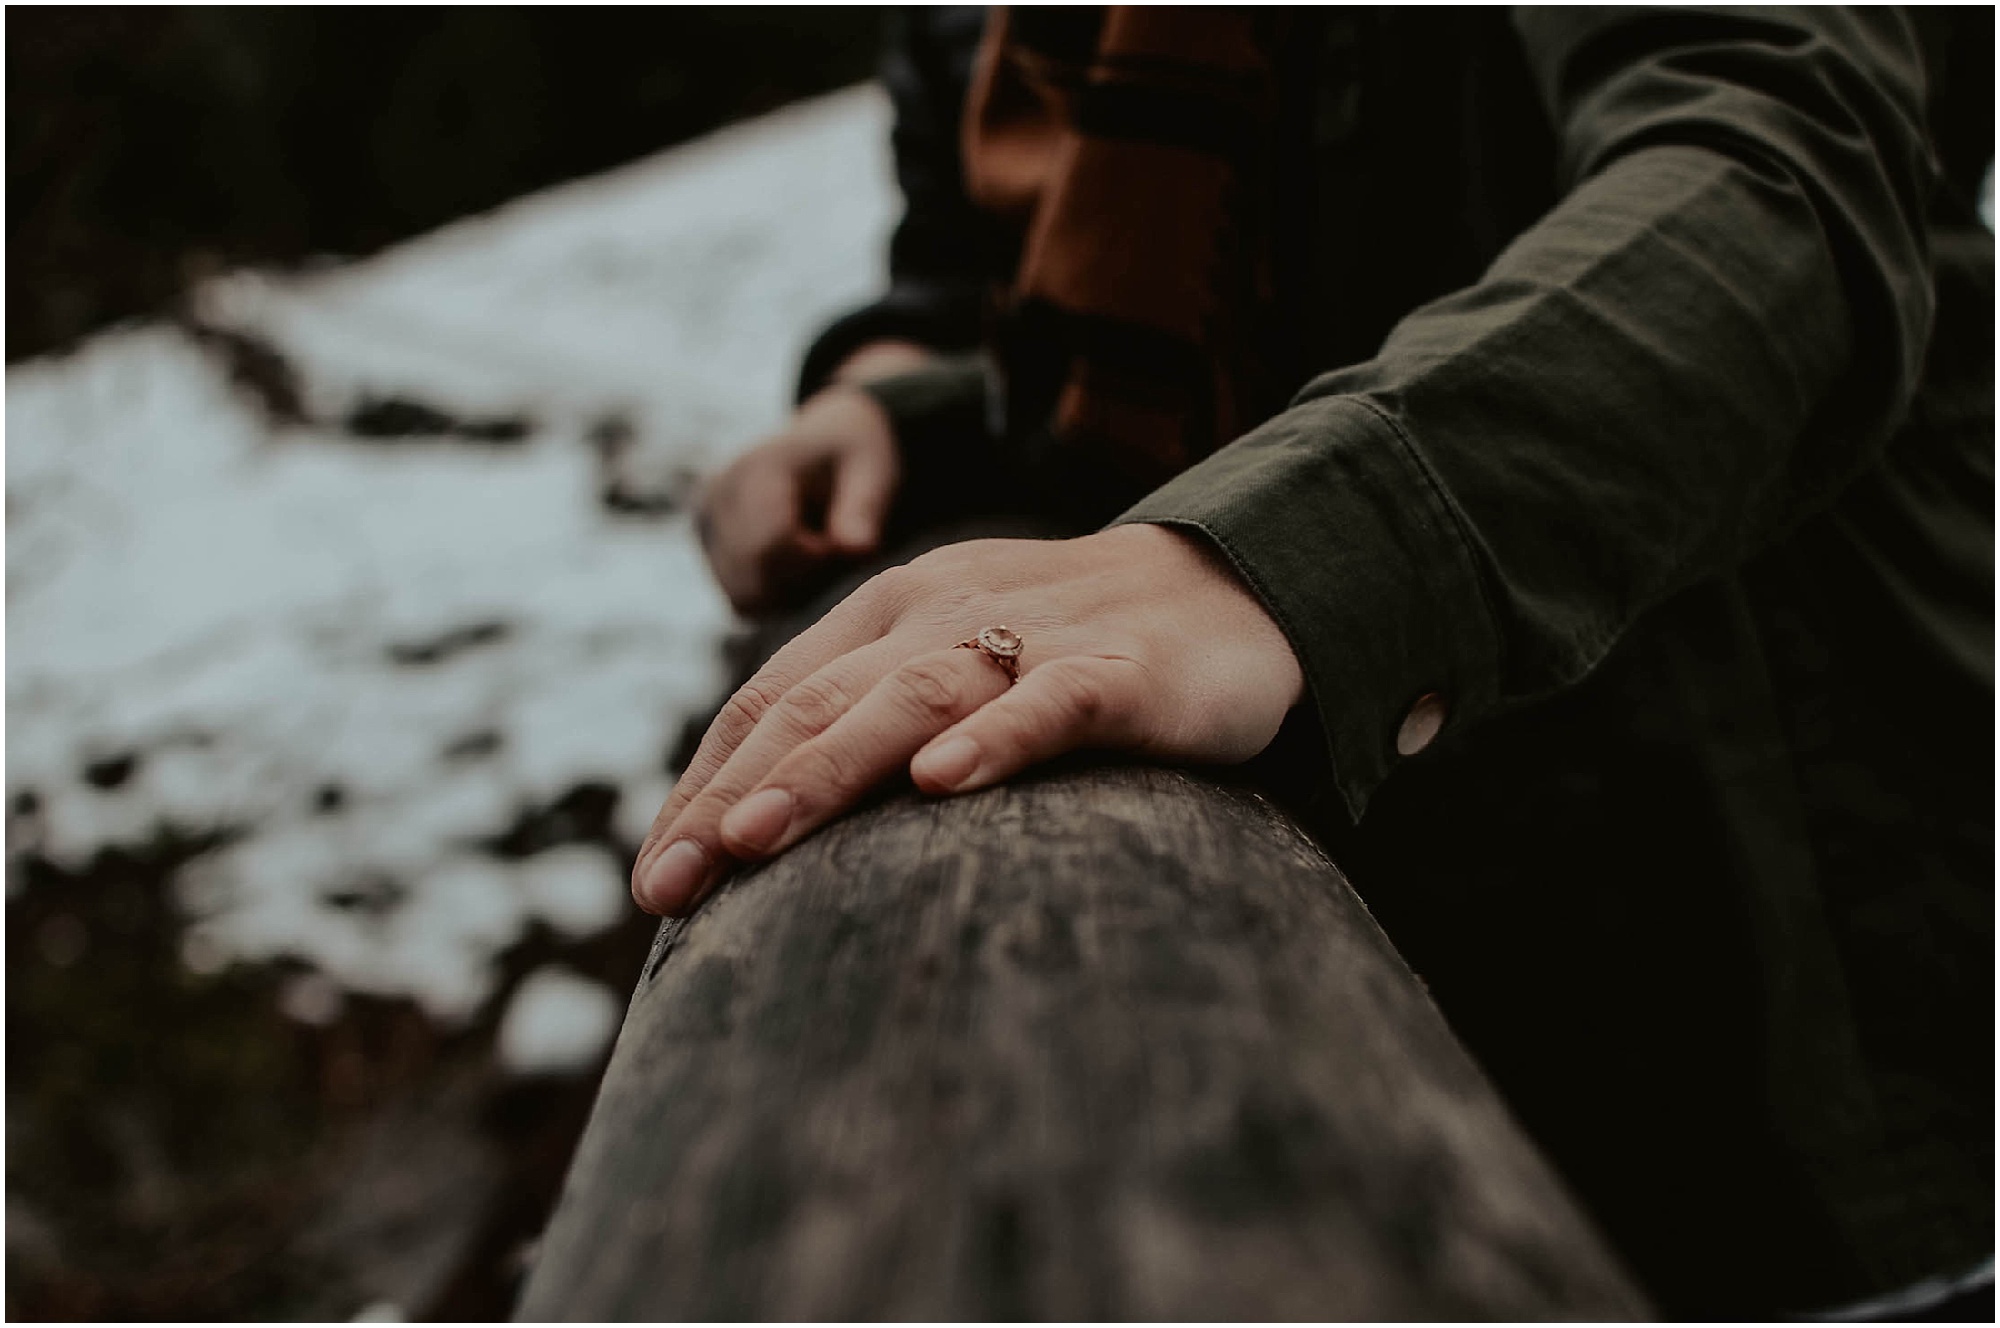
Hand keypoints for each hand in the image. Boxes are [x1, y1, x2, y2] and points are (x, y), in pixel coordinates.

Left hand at [633, 523, 1305, 914]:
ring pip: (911, 696)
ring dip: (826, 769)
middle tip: (668, 887)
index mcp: (892, 612)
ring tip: (754, 840)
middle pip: (818, 702)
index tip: (655, 877)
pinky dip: (992, 737)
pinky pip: (1048, 701)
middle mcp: (943, 612)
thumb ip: (872, 725)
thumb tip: (762, 837)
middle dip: (731, 795)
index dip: (705, 782)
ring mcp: (1033, 635)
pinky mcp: (1120, 671)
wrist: (1231, 591)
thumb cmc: (1073, 652)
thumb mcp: (955, 672)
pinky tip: (941, 782)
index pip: (774, 697)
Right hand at [695, 385, 900, 615]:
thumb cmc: (849, 451)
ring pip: (744, 597)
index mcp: (756, 468)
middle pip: (754, 578)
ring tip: (816, 556)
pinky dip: (774, 595)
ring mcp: (705, 523)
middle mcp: (717, 496)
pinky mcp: (708, 547)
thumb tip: (858, 551)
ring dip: (788, 594)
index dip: (816, 560)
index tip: (843, 544)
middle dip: (803, 583)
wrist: (821, 438)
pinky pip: (740, 598)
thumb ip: (864, 508)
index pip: (771, 545)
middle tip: (834, 554)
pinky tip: (797, 567)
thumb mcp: (870, 466)